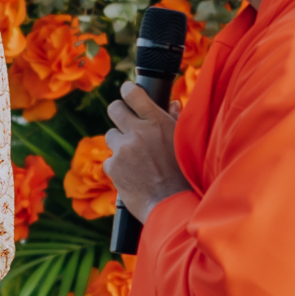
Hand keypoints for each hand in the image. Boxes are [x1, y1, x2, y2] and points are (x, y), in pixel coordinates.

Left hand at [103, 81, 186, 221]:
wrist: (171, 204)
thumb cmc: (184, 173)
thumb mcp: (184, 142)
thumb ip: (174, 120)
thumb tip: (171, 103)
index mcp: (156, 121)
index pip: (133, 94)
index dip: (128, 91)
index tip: (127, 92)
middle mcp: (137, 131)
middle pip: (114, 109)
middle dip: (118, 113)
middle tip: (124, 121)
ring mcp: (123, 149)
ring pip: (111, 136)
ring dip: (119, 143)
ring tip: (134, 157)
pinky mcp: (113, 167)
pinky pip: (109, 160)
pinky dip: (117, 167)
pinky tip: (131, 175)